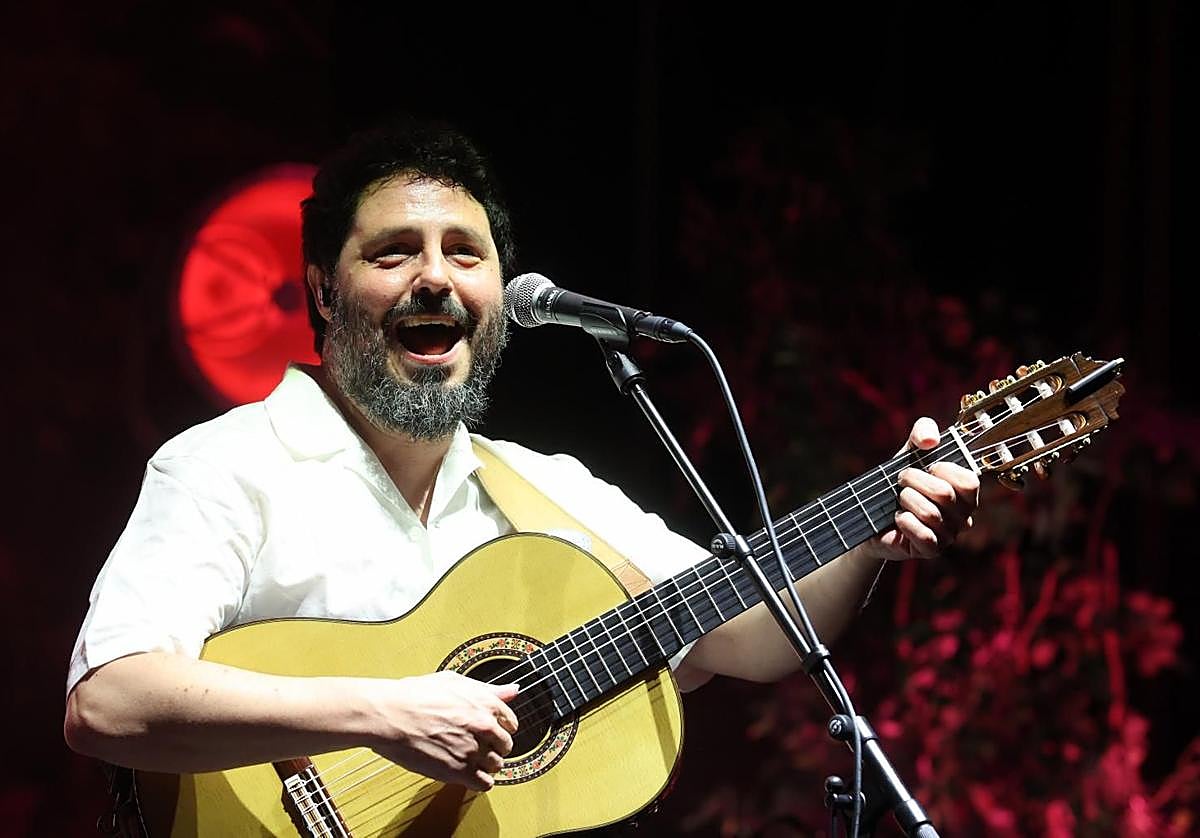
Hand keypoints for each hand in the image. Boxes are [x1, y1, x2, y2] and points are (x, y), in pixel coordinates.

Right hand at [365, 670, 519, 790]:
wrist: (389, 715)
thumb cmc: (413, 696)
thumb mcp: (454, 681)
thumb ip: (488, 689)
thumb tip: (512, 690)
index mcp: (485, 702)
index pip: (511, 722)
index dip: (499, 727)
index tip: (490, 731)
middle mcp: (484, 726)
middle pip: (506, 745)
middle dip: (494, 746)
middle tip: (477, 745)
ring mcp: (473, 749)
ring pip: (496, 765)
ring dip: (485, 764)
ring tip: (468, 759)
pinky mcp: (459, 771)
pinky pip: (485, 783)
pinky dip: (479, 781)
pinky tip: (468, 774)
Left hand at [872, 417, 979, 560]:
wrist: (871, 515)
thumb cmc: (898, 482)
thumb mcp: (909, 452)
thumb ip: (922, 432)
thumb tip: (930, 439)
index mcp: (965, 491)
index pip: (968, 480)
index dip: (942, 469)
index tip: (926, 466)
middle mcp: (963, 514)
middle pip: (944, 494)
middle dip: (914, 481)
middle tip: (901, 481)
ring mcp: (949, 535)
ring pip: (931, 514)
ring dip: (907, 501)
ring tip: (898, 500)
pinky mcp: (932, 550)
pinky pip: (925, 536)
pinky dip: (906, 522)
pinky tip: (898, 518)